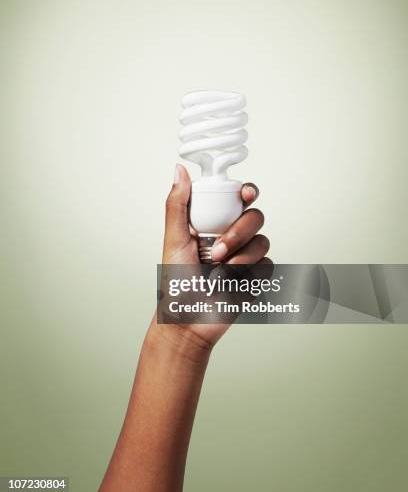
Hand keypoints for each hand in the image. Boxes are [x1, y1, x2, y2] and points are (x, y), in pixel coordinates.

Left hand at [161, 164, 270, 345]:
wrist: (188, 321)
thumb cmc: (176, 283)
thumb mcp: (174, 240)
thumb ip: (178, 205)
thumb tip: (179, 170)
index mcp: (213, 223)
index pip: (237, 198)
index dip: (247, 191)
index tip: (246, 194)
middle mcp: (232, 236)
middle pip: (255, 217)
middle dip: (239, 232)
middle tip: (217, 252)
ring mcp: (246, 255)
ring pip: (263, 241)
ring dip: (242, 257)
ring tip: (221, 273)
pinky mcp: (257, 276)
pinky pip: (268, 265)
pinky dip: (251, 274)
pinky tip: (233, 283)